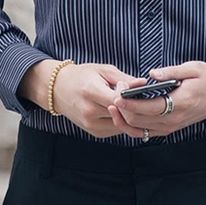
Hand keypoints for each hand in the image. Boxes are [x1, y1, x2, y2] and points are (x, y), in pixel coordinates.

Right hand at [21, 61, 147, 138]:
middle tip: (146, 98)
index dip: (133, 96)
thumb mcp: (102, 70)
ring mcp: (91, 125)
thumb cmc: (83, 76)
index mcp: (91, 92)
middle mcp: (89, 112)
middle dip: (136, 107)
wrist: (59, 90)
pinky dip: (124, 121)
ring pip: (122, 124)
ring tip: (138, 104)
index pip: (119, 100)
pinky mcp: (95, 133)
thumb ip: (123, 78)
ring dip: (132, 116)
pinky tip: (128, 112)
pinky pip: (117, 129)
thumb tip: (143, 83)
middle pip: (123, 114)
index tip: (142, 90)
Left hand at [108, 61, 205, 138]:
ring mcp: (171, 127)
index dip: (131, 103)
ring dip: (124, 119)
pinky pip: (145, 133)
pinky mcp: (168, 129)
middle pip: (140, 121)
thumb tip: (153, 73)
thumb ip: (172, 71)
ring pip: (140, 130)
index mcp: (181, 103)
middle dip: (123, 108)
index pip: (150, 108)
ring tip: (113, 105)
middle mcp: (174, 119)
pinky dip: (132, 126)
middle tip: (115, 91)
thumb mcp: (193, 68)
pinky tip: (123, 115)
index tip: (118, 93)